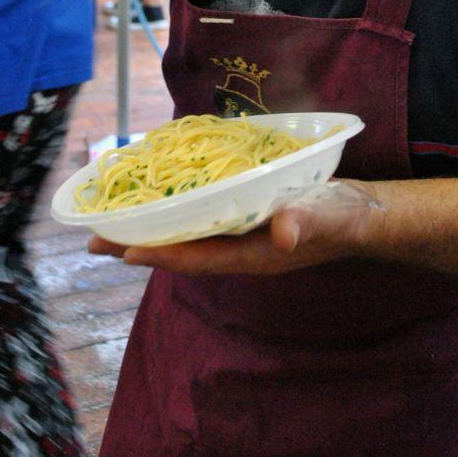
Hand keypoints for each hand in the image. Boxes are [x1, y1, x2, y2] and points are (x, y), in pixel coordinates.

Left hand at [87, 179, 383, 275]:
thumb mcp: (329, 215)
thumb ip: (307, 221)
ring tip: (111, 221)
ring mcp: (242, 237)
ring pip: (187, 236)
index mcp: (254, 255)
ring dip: (151, 228)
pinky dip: (176, 211)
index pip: (198, 256)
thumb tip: (284, 232)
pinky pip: (202, 219)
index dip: (159, 252)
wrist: (365, 215)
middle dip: (138, 242)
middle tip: (92, 237)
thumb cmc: (346, 216)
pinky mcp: (247, 219)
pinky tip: (161, 199)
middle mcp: (241, 250)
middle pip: (181, 249)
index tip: (120, 246)